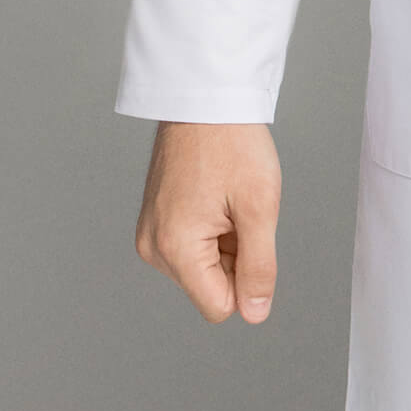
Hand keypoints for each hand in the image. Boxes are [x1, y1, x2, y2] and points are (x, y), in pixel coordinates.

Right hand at [134, 121, 282, 323]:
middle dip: (234, 255)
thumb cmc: (233, 143)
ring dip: (224, 240)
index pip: (219, 307)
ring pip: (202, 266)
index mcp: (175, 248)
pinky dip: (211, 227)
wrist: (205, 97)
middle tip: (238, 206)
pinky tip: (214, 193)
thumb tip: (255, 314)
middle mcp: (153, 247)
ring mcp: (150, 232)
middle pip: (210, 286)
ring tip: (226, 195)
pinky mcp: (154, 219)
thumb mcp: (259, 207)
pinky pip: (190, 245)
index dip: (247, 280)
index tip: (251, 235)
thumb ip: (258, 267)